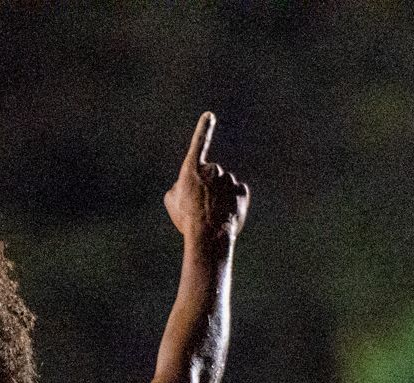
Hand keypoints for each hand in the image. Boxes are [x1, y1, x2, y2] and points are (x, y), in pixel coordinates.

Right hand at [165, 112, 248, 247]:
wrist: (208, 234)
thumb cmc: (187, 218)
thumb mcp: (172, 201)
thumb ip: (180, 186)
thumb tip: (190, 185)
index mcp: (193, 168)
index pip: (199, 142)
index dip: (203, 128)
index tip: (209, 116)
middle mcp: (213, 168)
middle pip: (211, 177)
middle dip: (207, 189)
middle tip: (200, 208)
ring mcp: (229, 179)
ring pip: (224, 187)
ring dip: (219, 198)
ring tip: (212, 215)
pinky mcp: (242, 191)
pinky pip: (236, 195)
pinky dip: (232, 203)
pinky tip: (225, 215)